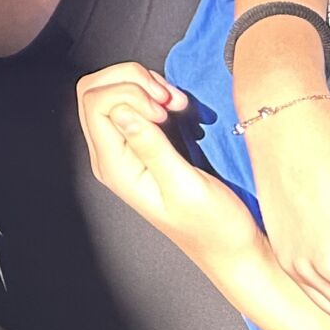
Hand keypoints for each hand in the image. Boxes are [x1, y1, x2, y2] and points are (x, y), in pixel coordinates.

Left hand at [77, 63, 258, 262]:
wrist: (234, 248)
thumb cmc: (215, 228)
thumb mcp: (186, 187)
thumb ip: (151, 147)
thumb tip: (120, 111)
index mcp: (115, 167)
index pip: (95, 103)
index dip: (128, 93)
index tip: (163, 111)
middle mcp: (113, 155)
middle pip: (96, 90)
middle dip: (132, 80)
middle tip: (168, 100)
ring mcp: (126, 147)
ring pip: (113, 90)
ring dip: (146, 84)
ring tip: (177, 104)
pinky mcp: (146, 142)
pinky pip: (134, 100)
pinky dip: (156, 92)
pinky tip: (179, 107)